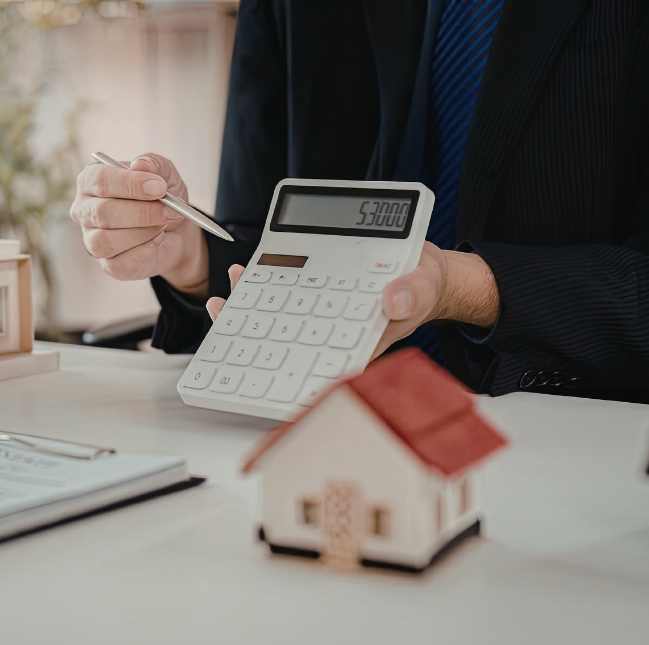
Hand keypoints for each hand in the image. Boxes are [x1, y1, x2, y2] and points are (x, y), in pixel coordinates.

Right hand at [70, 153, 209, 298]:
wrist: (175, 231)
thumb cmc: (161, 198)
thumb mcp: (165, 174)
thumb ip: (154, 164)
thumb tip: (140, 164)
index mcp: (91, 181)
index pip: (100, 181)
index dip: (130, 184)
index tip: (159, 187)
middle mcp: (84, 211)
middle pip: (102, 213)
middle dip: (142, 212)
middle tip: (169, 209)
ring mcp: (92, 241)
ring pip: (106, 241)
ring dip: (143, 233)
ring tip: (161, 224)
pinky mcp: (107, 265)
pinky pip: (119, 264)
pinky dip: (145, 252)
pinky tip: (156, 241)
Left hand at [204, 245, 499, 357]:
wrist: (420, 268)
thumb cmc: (421, 285)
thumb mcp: (424, 285)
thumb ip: (412, 294)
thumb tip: (393, 300)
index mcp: (356, 345)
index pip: (314, 367)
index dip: (280, 372)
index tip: (252, 369)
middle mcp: (332, 336)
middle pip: (284, 345)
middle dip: (251, 336)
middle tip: (225, 318)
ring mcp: (321, 317)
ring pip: (278, 322)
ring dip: (249, 311)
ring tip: (224, 299)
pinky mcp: (315, 296)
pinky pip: (284, 296)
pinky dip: (263, 287)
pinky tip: (246, 277)